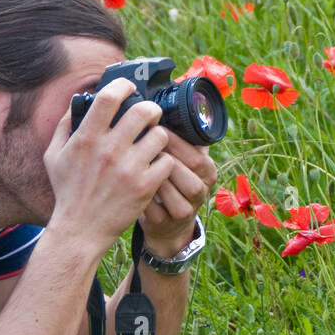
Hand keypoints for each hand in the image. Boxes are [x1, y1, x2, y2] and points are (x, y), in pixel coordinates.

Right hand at [43, 78, 177, 253]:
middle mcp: (108, 150)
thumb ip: (65, 125)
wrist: (79, 230)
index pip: (109, 97)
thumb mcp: (54, 156)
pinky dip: (164, 162)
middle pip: (144, 110)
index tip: (130, 87)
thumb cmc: (67, 191)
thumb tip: (79, 101)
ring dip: (159, 136)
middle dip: (151, 109)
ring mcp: (129, 168)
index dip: (124, 85)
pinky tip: (155, 166)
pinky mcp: (145, 186)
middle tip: (150, 116)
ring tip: (153, 143)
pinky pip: (167, 161)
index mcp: (86, 138)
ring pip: (160, 135)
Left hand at [138, 131, 217, 257]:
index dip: (174, 141)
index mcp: (207, 171)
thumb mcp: (186, 163)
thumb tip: (177, 109)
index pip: (196, 155)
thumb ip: (186, 140)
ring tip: (132, 161)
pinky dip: (137, 192)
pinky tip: (126, 182)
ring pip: (168, 189)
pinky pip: (150, 206)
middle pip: (186, 171)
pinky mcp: (165, 224)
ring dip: (149, 173)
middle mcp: (201, 191)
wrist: (169, 225)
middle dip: (161, 155)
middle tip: (139, 142)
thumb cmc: (173, 183)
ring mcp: (184, 210)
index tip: (154, 127)